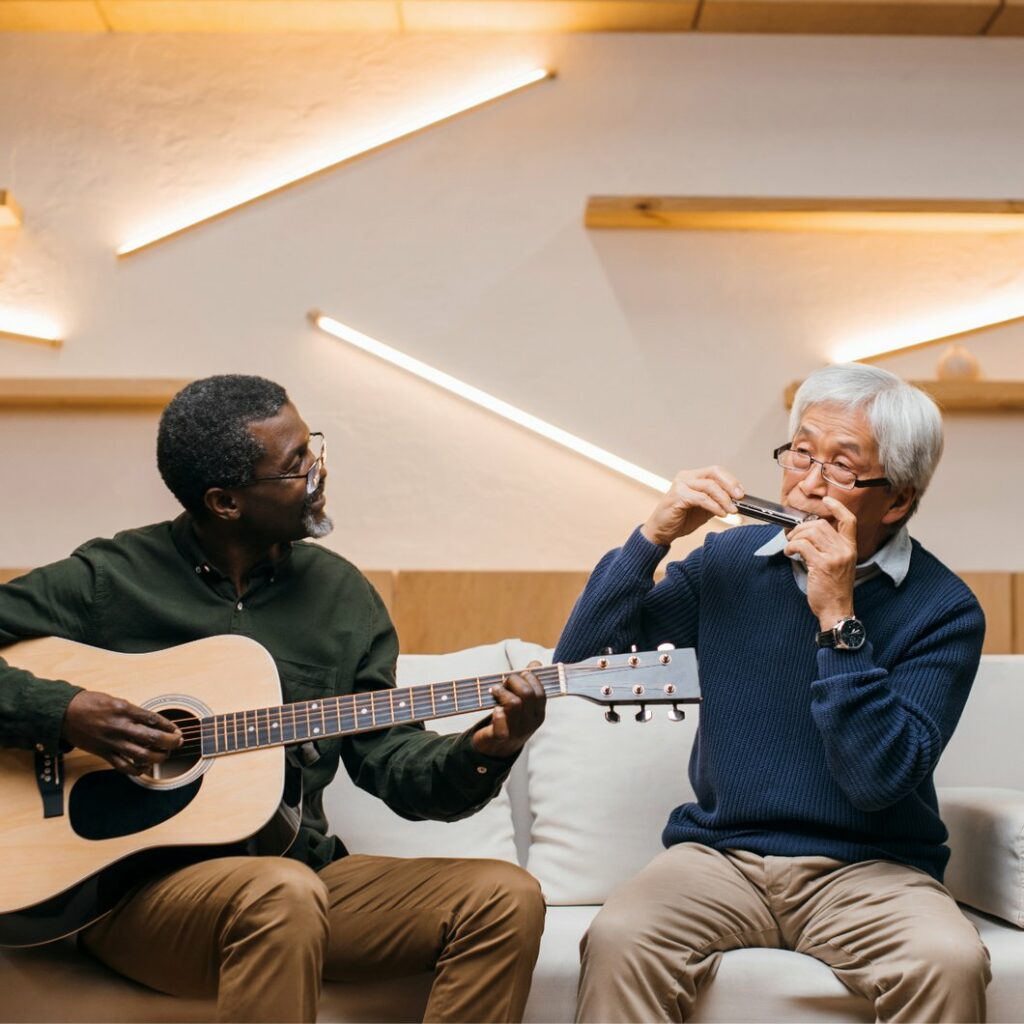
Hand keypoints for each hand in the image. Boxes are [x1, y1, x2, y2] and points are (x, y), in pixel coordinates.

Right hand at [62, 690, 182, 775]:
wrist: (65, 713)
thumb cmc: (91, 703)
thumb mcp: (115, 700)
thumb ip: (133, 712)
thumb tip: (152, 721)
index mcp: (124, 710)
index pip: (153, 719)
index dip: (169, 726)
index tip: (177, 730)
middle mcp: (120, 726)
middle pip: (151, 737)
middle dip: (169, 742)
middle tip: (177, 742)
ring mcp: (112, 741)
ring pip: (140, 755)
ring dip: (157, 757)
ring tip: (165, 755)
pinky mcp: (103, 753)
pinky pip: (123, 766)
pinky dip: (137, 770)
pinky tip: (145, 768)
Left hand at [471, 662, 546, 759]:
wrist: (496, 749)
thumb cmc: (510, 719)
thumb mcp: (523, 703)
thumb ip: (529, 683)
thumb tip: (536, 664)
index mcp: (539, 713)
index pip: (540, 691)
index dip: (529, 678)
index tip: (518, 675)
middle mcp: (530, 723)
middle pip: (527, 694)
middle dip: (514, 681)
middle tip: (504, 682)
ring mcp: (517, 731)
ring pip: (514, 704)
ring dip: (502, 692)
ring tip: (495, 691)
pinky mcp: (501, 737)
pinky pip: (500, 721)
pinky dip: (496, 712)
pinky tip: (494, 710)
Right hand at [641, 466, 743, 546]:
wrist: (661, 532)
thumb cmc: (681, 519)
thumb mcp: (705, 509)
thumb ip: (717, 501)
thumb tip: (737, 500)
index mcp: (693, 476)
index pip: (716, 471)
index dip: (731, 480)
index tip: (741, 493)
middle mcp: (686, 476)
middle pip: (714, 472)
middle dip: (730, 485)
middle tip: (740, 498)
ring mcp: (680, 485)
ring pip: (709, 485)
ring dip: (724, 499)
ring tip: (731, 510)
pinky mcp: (677, 496)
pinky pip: (702, 498)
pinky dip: (714, 506)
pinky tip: (721, 514)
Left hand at [783, 496, 857, 628]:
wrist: (837, 610)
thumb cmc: (834, 589)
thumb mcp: (839, 565)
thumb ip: (829, 548)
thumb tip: (808, 532)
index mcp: (850, 548)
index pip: (849, 520)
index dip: (838, 507)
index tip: (827, 500)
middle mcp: (845, 550)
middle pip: (820, 524)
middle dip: (801, 528)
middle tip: (792, 537)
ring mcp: (835, 557)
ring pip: (810, 533)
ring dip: (794, 537)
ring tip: (790, 547)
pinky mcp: (822, 565)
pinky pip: (801, 546)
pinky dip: (791, 547)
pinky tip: (788, 553)